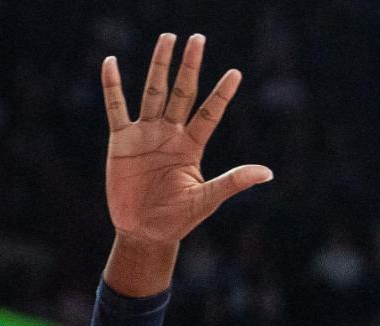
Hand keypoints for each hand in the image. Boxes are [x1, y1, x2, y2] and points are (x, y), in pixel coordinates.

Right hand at [102, 33, 270, 247]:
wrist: (145, 233)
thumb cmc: (178, 219)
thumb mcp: (207, 198)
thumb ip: (233, 181)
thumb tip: (267, 173)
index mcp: (192, 146)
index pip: (209, 113)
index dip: (221, 94)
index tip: (235, 73)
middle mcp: (170, 134)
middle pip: (182, 92)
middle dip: (190, 66)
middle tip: (198, 38)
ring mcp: (145, 134)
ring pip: (153, 91)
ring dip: (159, 66)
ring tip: (167, 39)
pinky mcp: (121, 140)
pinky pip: (116, 107)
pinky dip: (112, 86)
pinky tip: (111, 62)